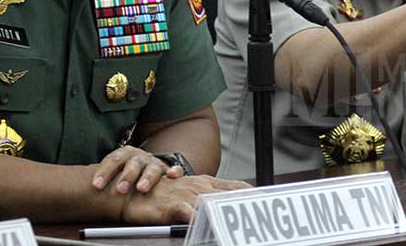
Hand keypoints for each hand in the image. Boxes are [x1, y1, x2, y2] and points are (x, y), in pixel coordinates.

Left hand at [92, 146, 180, 194]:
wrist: (146, 163)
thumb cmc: (125, 171)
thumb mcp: (113, 169)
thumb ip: (101, 175)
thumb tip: (72, 186)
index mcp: (124, 154)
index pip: (113, 160)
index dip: (104, 172)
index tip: (96, 186)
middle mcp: (139, 157)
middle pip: (133, 163)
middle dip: (126, 176)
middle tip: (119, 190)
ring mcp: (153, 162)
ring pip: (151, 167)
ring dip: (147, 177)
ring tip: (141, 188)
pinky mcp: (167, 169)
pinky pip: (174, 169)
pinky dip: (174, 171)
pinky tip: (171, 176)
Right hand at [121, 174, 250, 224]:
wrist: (136, 192)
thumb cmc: (165, 194)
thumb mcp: (192, 193)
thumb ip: (210, 198)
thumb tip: (230, 207)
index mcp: (207, 183)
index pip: (236, 186)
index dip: (252, 193)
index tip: (269, 200)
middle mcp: (200, 187)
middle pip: (229, 196)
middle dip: (246, 204)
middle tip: (263, 213)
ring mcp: (187, 195)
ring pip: (212, 203)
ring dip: (227, 212)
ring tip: (242, 221)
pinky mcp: (172, 206)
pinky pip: (187, 211)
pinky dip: (197, 217)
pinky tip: (205, 222)